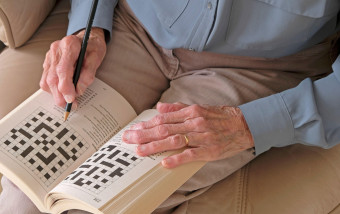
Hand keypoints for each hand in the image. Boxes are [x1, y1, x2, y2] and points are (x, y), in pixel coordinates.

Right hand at [40, 28, 105, 106]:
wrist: (87, 37)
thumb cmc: (92, 46)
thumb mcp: (97, 56)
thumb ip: (89, 72)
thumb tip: (79, 89)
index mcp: (69, 45)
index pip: (62, 70)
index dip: (66, 87)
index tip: (71, 99)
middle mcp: (56, 50)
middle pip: (52, 77)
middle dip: (60, 95)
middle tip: (70, 105)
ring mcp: (49, 56)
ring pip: (46, 80)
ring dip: (56, 94)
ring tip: (68, 101)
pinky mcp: (48, 63)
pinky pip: (45, 79)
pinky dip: (53, 89)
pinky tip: (63, 93)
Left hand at [122, 102, 253, 167]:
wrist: (245, 124)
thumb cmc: (220, 117)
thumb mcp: (199, 107)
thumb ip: (177, 108)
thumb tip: (159, 108)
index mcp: (190, 112)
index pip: (163, 119)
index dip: (146, 125)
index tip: (133, 129)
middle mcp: (194, 123)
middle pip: (164, 129)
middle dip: (144, 135)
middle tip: (128, 139)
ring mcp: (202, 136)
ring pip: (174, 140)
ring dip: (155, 146)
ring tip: (139, 151)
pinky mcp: (210, 150)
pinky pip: (191, 154)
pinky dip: (177, 158)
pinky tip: (164, 162)